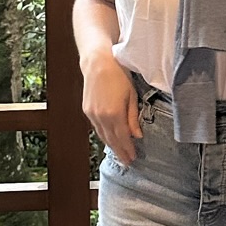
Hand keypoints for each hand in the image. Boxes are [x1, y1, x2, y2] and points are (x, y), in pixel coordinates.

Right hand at [82, 50, 141, 164]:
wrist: (98, 63)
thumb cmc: (119, 76)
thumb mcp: (132, 96)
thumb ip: (133, 117)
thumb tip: (137, 135)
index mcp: (115, 114)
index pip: (122, 138)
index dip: (128, 149)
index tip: (132, 158)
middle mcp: (101, 117)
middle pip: (111, 140)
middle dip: (120, 152)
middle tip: (127, 161)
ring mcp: (92, 114)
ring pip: (103, 135)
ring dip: (111, 146)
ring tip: (120, 153)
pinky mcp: (87, 110)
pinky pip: (97, 128)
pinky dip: (104, 135)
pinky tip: (109, 139)